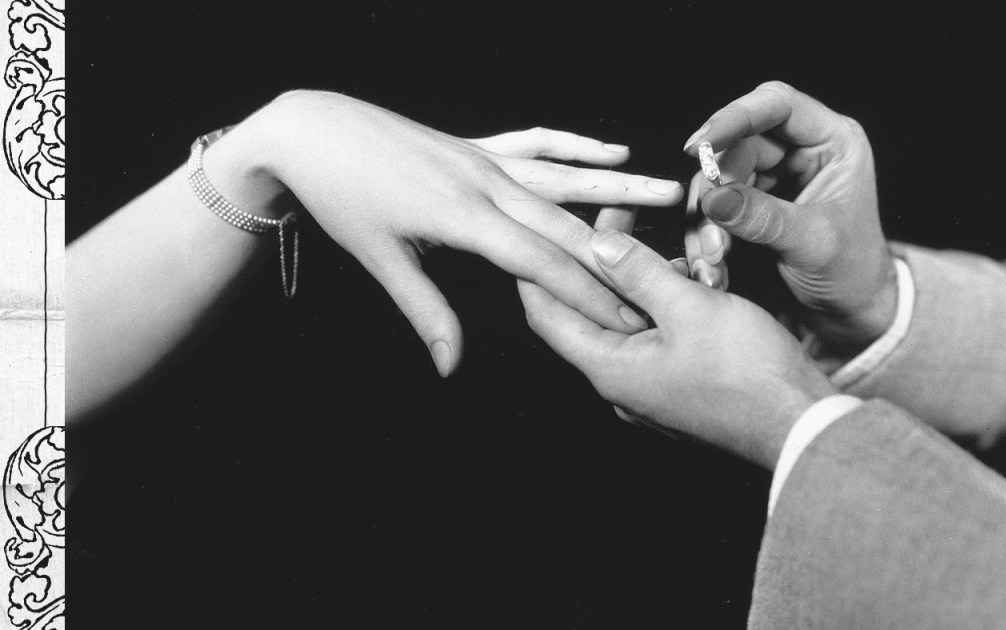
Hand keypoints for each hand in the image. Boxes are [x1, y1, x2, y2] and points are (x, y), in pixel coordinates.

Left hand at [213, 90, 683, 374]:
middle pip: (566, 224)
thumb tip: (451, 367)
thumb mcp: (380, 260)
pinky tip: (610, 152)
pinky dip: (574, 146)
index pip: (542, 263)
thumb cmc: (341, 198)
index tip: (627, 320)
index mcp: (465, 217)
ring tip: (669, 194)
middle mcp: (486, 183)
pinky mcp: (477, 144)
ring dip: (618, 189)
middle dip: (617, 258)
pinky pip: (536, 143)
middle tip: (667, 282)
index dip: (589, 295)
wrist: (312, 131)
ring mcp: (485, 158)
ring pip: (564, 177)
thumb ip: (426, 312)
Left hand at [518, 229, 835, 468]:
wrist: (801, 425)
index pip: (546, 315)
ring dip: (635, 285)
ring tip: (655, 248)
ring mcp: (650, 390)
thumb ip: (638, 271)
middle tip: (611, 221)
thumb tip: (597, 243)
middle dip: (595, 265)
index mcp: (610, 368)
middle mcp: (621, 384)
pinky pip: (654, 340)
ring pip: (626, 325)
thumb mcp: (689, 307)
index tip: (540, 231)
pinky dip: (660, 308)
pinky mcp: (678, 388)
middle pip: (587, 316)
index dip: (536, 269)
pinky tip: (685, 281)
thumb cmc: (748, 372)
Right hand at [681, 81, 895, 361]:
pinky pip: (716, 207)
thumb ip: (763, 217)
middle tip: (710, 223)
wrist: (851, 315)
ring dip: (708, 218)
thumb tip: (713, 197)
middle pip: (738, 144)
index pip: (777, 105)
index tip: (701, 145)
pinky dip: (708, 234)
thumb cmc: (853, 273)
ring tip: (715, 257)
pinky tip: (714, 265)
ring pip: (720, 177)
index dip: (735, 117)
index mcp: (832, 142)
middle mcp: (800, 152)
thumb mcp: (813, 243)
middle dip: (717, 185)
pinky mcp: (752, 206)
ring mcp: (774, 179)